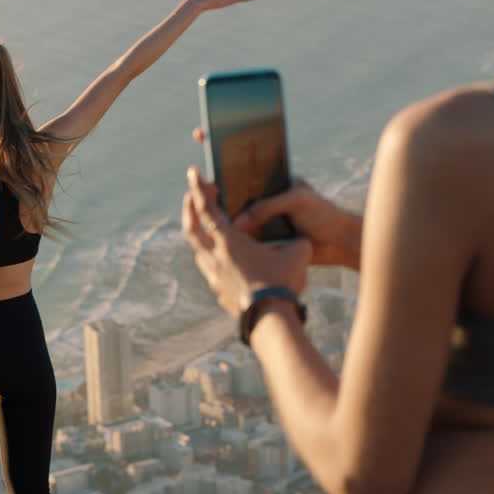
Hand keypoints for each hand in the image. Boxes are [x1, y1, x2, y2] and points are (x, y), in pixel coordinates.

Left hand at [181, 165, 310, 317]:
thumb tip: (303, 240)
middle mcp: (214, 256)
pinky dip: (210, 256)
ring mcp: (213, 276)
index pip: (207, 208)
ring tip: (207, 227)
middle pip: (191, 227)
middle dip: (189, 209)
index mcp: (229, 241)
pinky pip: (208, 268)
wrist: (270, 320)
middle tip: (191, 196)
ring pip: (197, 249)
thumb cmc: (283, 283)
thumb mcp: (297, 254)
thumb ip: (295, 241)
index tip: (193, 173)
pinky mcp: (217, 291)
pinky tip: (221, 258)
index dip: (198, 188)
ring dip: (199, 234)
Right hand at [193, 126, 361, 269]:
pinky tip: (213, 233)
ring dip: (216, 209)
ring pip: (230, 211)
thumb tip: (238, 221)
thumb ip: (268, 205)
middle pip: (231, 183)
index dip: (224, 144)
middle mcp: (261, 195)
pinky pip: (238, 234)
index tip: (206, 133)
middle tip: (193, 172)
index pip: (245, 157)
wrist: (336, 244)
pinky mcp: (258, 238)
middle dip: (210, 176)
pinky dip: (228, 234)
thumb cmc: (322, 214)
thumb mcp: (297, 200)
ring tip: (199, 203)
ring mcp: (258, 216)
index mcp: (272, 178)